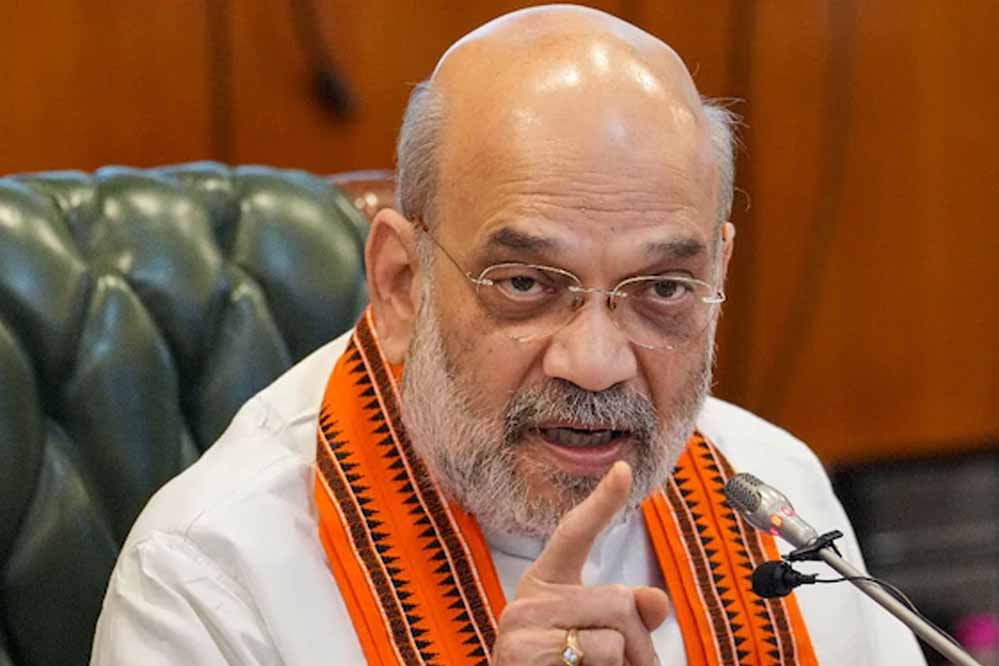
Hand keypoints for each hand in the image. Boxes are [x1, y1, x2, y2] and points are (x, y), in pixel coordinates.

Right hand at [491, 461, 669, 665]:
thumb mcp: (594, 640)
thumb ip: (626, 616)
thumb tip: (656, 601)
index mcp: (543, 587)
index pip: (573, 535)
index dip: (601, 502)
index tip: (624, 467)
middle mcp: (526, 602)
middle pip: (619, 601)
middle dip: (639, 646)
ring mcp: (521, 632)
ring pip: (615, 637)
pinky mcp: (523, 657)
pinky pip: (598, 655)